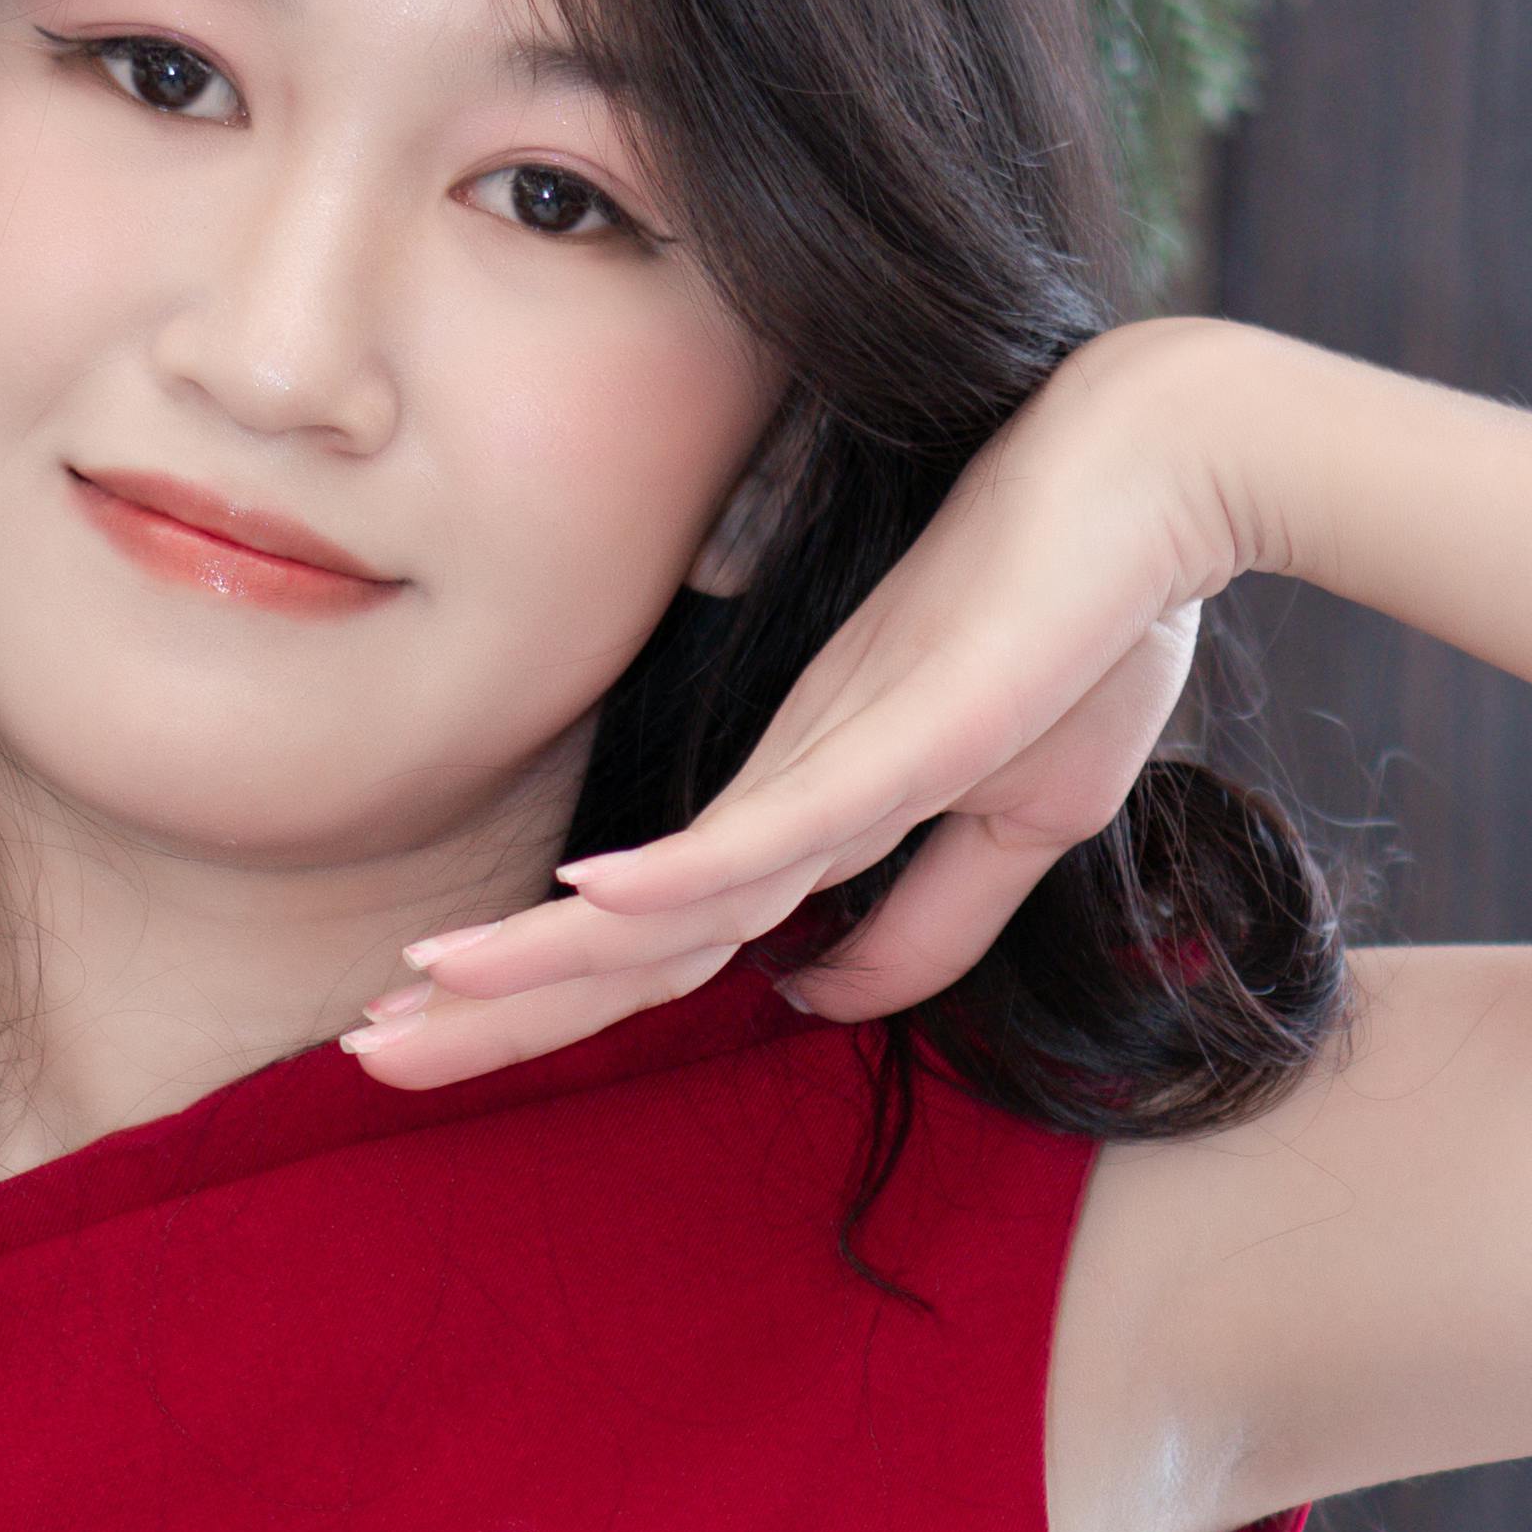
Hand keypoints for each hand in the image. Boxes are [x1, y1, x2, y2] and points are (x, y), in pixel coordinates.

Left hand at [344, 317, 1264, 1086]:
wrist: (1166, 477)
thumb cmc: (1096, 623)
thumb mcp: (1016, 819)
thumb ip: (925, 925)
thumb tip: (814, 1004)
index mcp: (799, 812)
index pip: (649, 942)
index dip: (544, 1000)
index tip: (429, 1042)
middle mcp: (784, 790)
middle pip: (618, 937)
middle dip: (492, 1005)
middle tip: (365, 1055)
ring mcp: (827, 759)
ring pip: (660, 899)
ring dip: (538, 960)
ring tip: (413, 999)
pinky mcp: (889, 731)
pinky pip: (767, 827)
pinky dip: (675, 879)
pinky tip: (587, 909)